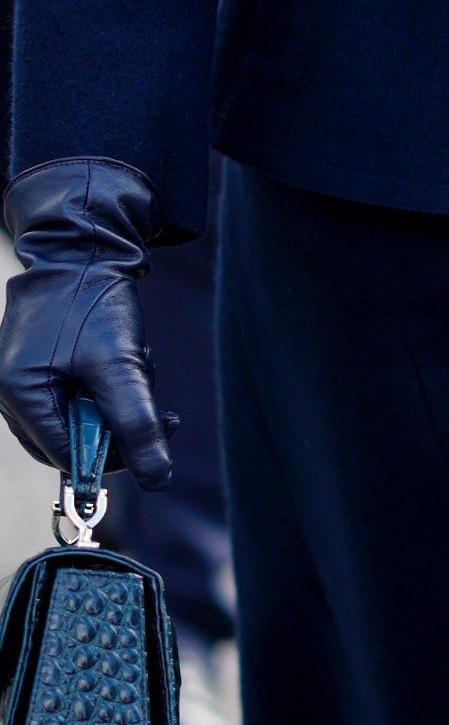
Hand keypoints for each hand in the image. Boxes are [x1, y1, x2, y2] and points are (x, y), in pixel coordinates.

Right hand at [0, 155, 173, 481]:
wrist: (83, 245)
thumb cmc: (92, 302)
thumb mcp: (120, 366)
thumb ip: (137, 424)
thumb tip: (158, 479)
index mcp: (19, 396)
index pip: (66, 457)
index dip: (113, 456)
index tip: (155, 439)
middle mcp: (13, 393)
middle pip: (74, 441)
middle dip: (119, 421)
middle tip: (150, 394)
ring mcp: (27, 378)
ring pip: (84, 417)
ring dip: (120, 397)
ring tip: (136, 359)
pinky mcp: (45, 365)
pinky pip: (83, 393)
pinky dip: (112, 381)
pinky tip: (126, 352)